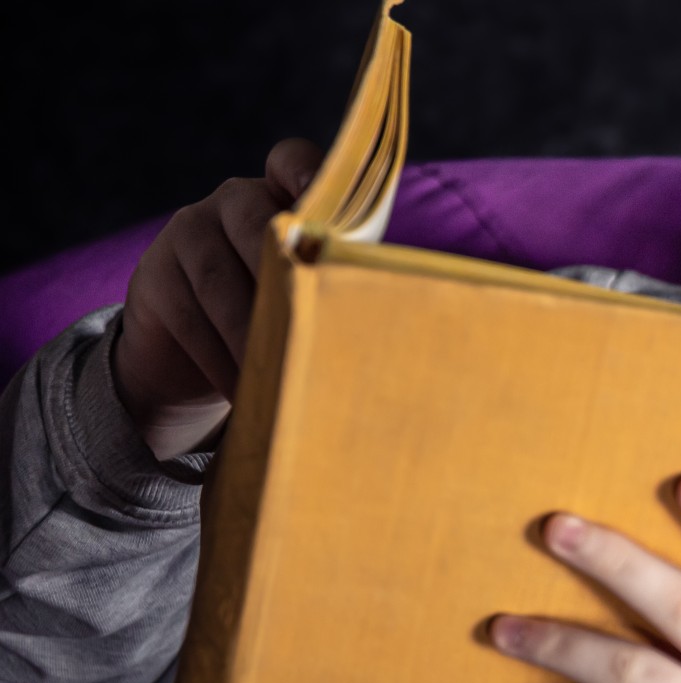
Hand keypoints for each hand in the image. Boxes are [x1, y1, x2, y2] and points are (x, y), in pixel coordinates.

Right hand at [112, 137, 322, 459]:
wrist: (199, 355)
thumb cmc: (281, 311)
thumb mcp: (315, 286)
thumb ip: (342, 274)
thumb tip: (393, 298)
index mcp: (281, 193)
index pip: (292, 161)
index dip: (304, 172)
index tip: (316, 196)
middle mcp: (232, 200)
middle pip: (255, 226)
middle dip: (282, 279)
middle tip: (308, 323)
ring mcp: (187, 231)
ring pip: (217, 278)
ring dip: (250, 330)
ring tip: (281, 370)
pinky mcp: (153, 276)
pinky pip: (187, 316)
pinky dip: (219, 357)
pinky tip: (244, 388)